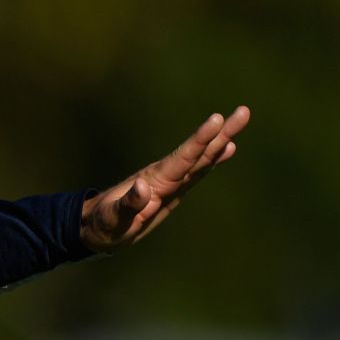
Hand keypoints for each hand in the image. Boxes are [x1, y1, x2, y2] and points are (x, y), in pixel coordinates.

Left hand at [81, 105, 246, 253]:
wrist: (96, 228)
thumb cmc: (102, 225)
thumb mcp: (112, 219)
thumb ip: (127, 204)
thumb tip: (144, 188)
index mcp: (154, 181)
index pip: (182, 158)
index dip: (200, 140)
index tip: (216, 120)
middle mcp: (165, 177)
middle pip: (197, 152)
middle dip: (220, 133)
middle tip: (243, 111)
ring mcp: (170, 182)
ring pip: (201, 158)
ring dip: (221, 140)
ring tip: (241, 118)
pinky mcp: (173, 190)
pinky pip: (197, 172)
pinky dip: (213, 160)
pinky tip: (228, 148)